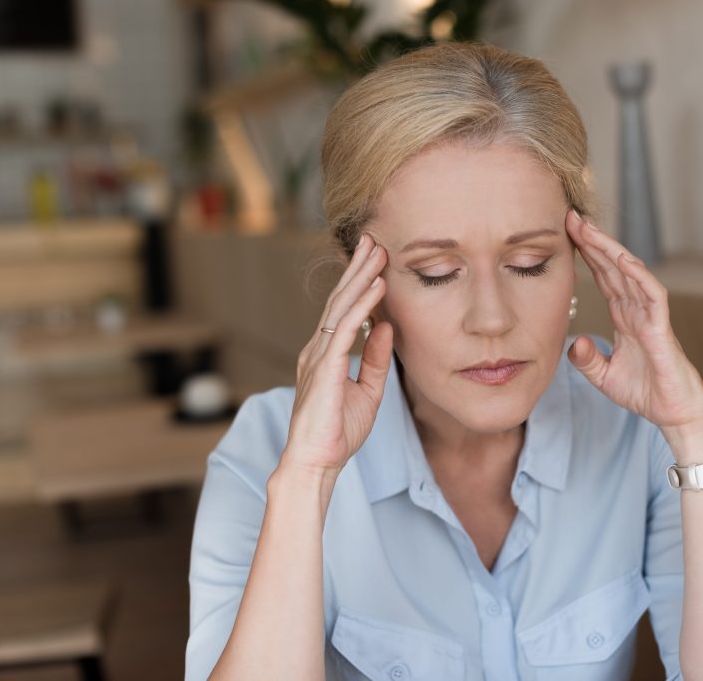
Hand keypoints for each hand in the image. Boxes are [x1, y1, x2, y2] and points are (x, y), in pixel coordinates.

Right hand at [282, 232, 392, 474]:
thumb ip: (374, 358)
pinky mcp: (324, 368)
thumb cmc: (337, 433)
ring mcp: (317, 357)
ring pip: (341, 307)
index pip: (343, 310)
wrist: (316, 462)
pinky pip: (345, 329)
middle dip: (358, 268)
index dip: (359, 283)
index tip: (374, 258)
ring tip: (378, 251)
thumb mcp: (367, 391)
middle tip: (374, 239)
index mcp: (325, 355)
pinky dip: (363, 305)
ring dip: (361, 277)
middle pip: (340, 300)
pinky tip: (378, 286)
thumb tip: (385, 326)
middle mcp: (317, 349)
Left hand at [564, 208, 702, 446]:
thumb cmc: (646, 393)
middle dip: (594, 242)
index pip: (603, 278)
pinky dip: (640, 276)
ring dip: (611, 250)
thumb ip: (585, 360)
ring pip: (631, 274)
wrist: (674, 415)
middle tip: (571, 217)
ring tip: (589, 228)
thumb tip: (571, 341)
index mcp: (624, 317)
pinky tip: (623, 259)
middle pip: (613, 268)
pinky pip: (653, 296)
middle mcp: (637, 310)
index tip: (566, 233)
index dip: (587, 255)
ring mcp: (651, 317)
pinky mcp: (662, 329)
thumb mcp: (604, 376)